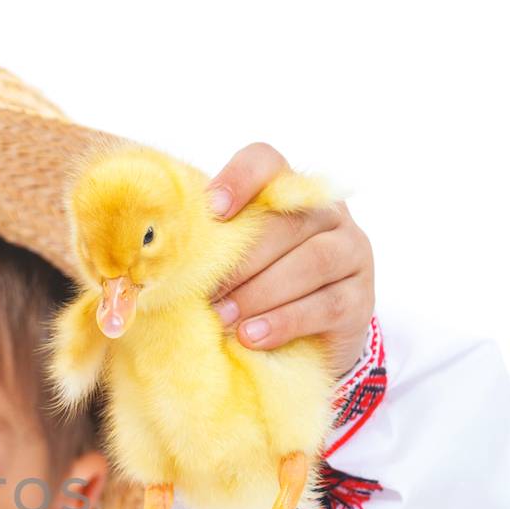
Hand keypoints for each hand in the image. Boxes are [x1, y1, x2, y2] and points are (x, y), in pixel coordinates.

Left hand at [204, 142, 374, 378]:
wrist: (303, 346)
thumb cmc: (250, 296)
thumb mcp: (225, 269)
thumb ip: (202, 252)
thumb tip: (149, 257)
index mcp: (287, 194)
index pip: (267, 162)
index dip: (240, 178)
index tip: (213, 211)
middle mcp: (327, 215)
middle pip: (287, 222)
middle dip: (241, 261)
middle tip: (205, 294)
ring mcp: (351, 253)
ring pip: (312, 261)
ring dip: (260, 293)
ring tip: (223, 318)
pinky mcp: (361, 298)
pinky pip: (327, 304)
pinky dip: (284, 321)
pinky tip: (252, 336)